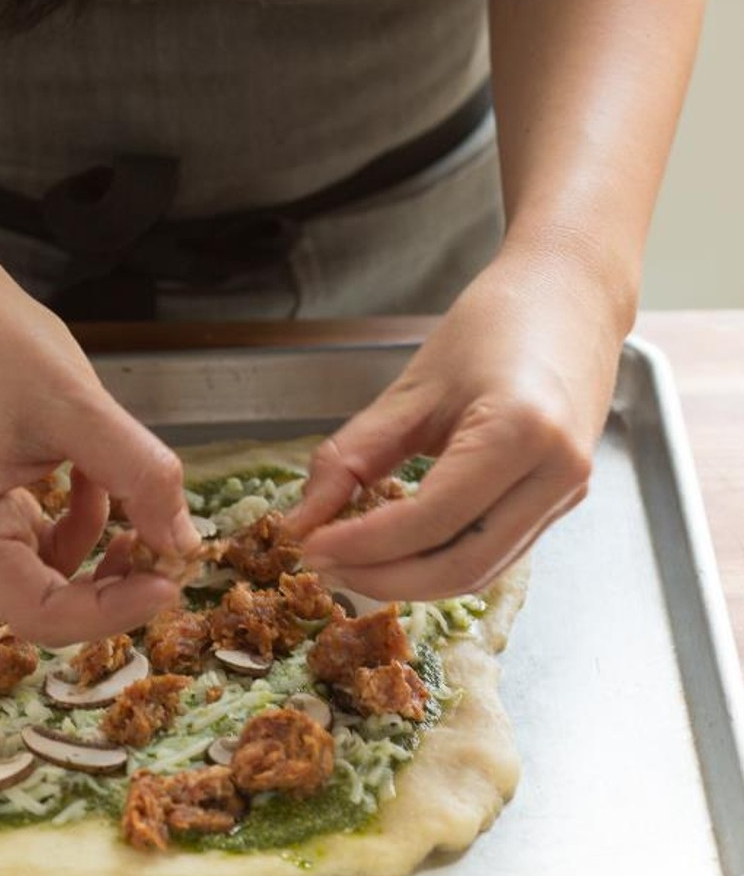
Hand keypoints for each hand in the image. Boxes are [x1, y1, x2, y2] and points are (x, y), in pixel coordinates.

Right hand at [0, 248, 198, 645]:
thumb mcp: (81, 405)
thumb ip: (140, 476)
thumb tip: (185, 543)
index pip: (42, 614)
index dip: (114, 612)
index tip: (172, 580)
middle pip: (46, 605)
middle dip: (113, 587)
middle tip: (170, 549)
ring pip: (49, 578)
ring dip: (102, 557)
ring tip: (140, 507)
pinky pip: (43, 544)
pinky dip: (83, 524)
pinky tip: (102, 482)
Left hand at [285, 246, 627, 599]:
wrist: (571, 296)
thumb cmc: (494, 325)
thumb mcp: (410, 388)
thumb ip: (352, 457)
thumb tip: (304, 519)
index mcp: (521, 431)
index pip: (431, 520)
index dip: (364, 545)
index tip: (311, 547)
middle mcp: (557, 473)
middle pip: (460, 565)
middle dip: (384, 577)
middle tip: (324, 566)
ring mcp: (567, 494)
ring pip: (480, 571)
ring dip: (410, 580)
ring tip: (351, 563)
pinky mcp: (561, 503)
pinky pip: (495, 553)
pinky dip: (439, 562)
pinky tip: (395, 550)